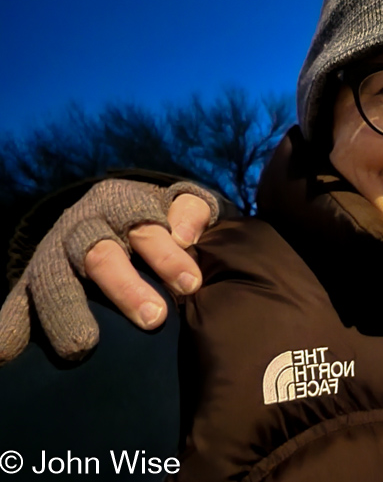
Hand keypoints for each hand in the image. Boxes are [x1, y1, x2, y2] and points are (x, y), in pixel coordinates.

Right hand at [0, 179, 217, 363]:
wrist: (111, 211)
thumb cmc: (157, 216)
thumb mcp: (178, 202)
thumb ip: (191, 211)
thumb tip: (186, 235)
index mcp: (121, 202)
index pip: (146, 228)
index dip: (168, 256)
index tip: (191, 285)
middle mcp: (84, 226)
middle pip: (100, 255)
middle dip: (126, 287)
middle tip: (153, 318)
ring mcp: (54, 252)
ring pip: (55, 279)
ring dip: (66, 312)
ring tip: (81, 347)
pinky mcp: (31, 278)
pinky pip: (17, 301)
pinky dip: (9, 325)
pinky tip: (7, 354)